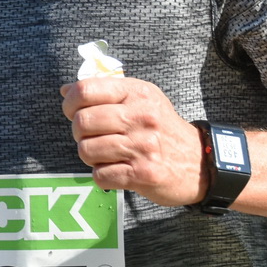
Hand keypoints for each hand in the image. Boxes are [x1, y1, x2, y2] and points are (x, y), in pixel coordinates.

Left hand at [59, 77, 205, 205]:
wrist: (201, 162)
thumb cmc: (162, 129)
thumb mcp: (142, 100)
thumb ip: (105, 93)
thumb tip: (65, 90)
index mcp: (137, 93)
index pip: (85, 90)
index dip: (70, 103)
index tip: (73, 112)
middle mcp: (141, 116)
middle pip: (82, 122)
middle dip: (79, 134)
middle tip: (92, 138)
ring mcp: (143, 146)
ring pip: (87, 150)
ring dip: (91, 157)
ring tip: (108, 155)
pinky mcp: (144, 174)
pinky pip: (100, 175)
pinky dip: (103, 176)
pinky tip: (117, 170)